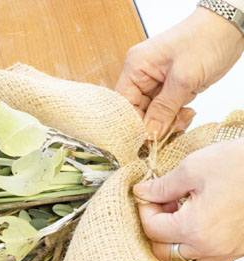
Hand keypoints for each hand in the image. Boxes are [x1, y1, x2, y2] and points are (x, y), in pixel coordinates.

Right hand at [116, 7, 243, 138]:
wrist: (231, 27)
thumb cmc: (206, 39)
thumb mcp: (184, 78)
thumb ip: (164, 108)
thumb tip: (150, 133)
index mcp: (136, 67)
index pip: (124, 104)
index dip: (134, 123)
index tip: (148, 138)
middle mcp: (142, 75)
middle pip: (138, 112)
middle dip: (155, 124)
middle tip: (171, 130)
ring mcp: (157, 82)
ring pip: (154, 114)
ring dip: (168, 122)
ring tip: (185, 118)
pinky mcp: (172, 87)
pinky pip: (167, 110)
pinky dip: (176, 117)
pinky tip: (189, 112)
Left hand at [133, 138, 243, 260]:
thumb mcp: (195, 167)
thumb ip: (163, 186)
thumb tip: (143, 193)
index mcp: (195, 228)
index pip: (152, 229)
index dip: (145, 210)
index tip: (148, 195)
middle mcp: (210, 247)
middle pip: (163, 252)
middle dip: (155, 229)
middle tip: (161, 204)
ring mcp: (226, 252)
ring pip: (183, 259)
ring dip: (173, 239)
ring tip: (180, 211)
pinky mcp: (238, 250)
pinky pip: (206, 256)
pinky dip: (193, 243)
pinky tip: (198, 218)